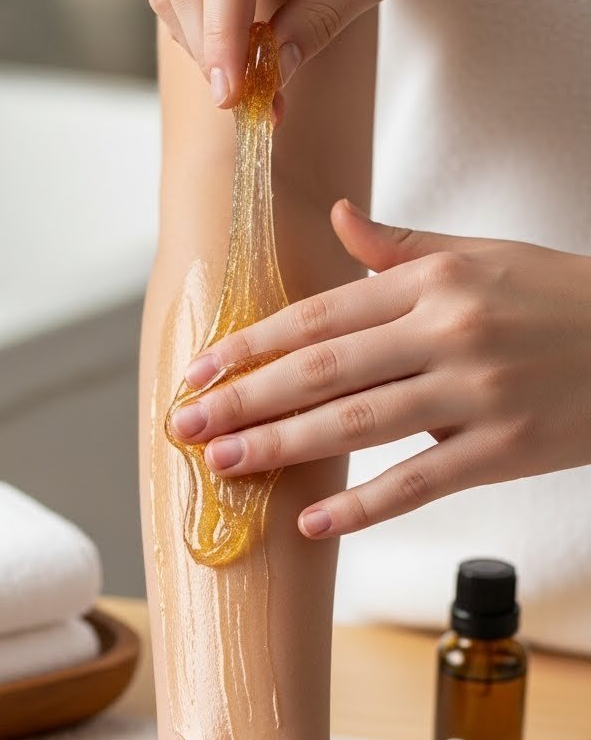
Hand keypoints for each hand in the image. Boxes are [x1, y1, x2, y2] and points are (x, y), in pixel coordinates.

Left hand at [169, 200, 590, 538]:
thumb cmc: (559, 298)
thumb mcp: (482, 255)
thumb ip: (400, 246)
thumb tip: (338, 217)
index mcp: (434, 282)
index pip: (321, 314)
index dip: (253, 344)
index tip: (201, 369)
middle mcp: (447, 332)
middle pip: (324, 369)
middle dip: (246, 399)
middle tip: (186, 426)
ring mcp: (476, 393)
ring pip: (358, 424)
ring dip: (283, 447)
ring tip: (227, 467)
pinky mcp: (504, 449)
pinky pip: (419, 483)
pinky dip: (362, 506)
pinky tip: (312, 522)